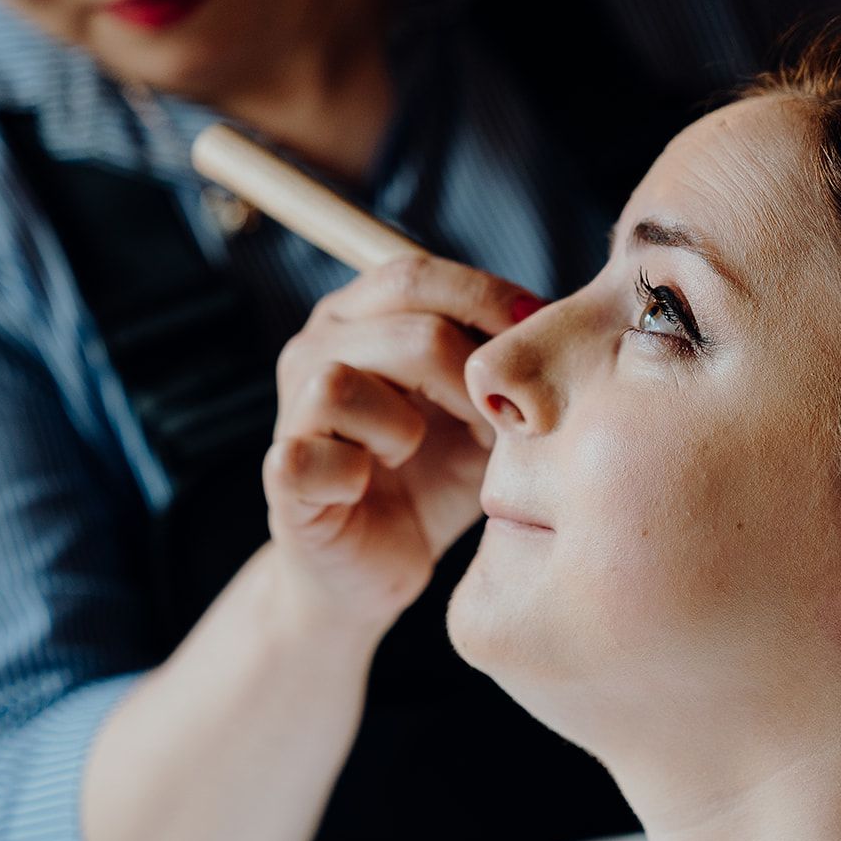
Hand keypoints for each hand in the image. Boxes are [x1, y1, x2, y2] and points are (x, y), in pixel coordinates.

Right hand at [262, 256, 541, 631]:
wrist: (377, 565)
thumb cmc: (432, 477)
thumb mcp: (480, 412)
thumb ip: (500, 365)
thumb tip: (558, 324)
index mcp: (361, 317)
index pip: (414, 275)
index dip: (484, 300)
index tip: (535, 343)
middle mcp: (315, 348)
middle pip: (401, 325)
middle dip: (468, 374)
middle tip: (494, 420)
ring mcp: (291, 409)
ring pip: (342, 382)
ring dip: (402, 425)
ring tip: (412, 452)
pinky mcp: (282, 473)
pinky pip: (308, 455)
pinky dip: (353, 472)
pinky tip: (367, 485)